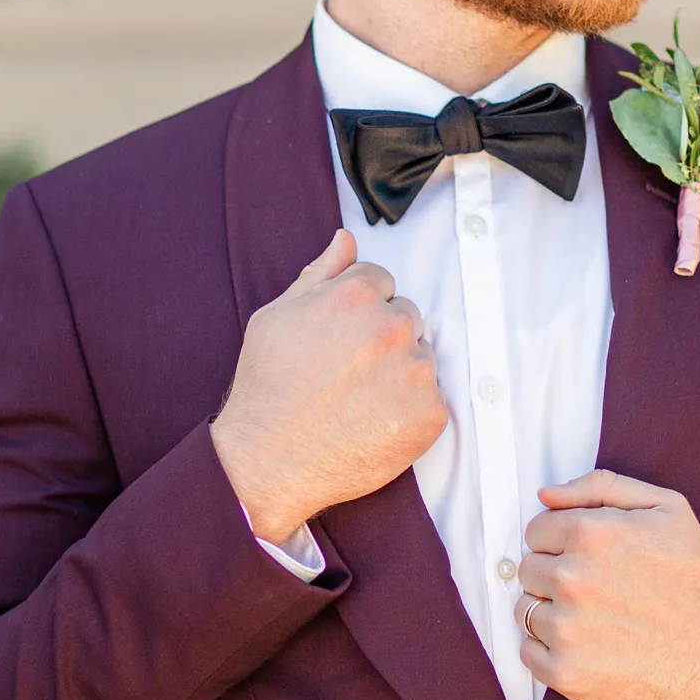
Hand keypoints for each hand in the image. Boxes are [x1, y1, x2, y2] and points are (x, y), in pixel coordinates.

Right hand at [211, 229, 447, 542]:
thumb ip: (320, 273)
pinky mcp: (431, 414)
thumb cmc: (266, 387)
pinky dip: (410, 412)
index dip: (357, 311)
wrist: (267, 461)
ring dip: (400, 373)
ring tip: (357, 401)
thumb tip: (347, 238)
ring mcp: (416, 371)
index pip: (381, 282)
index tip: (337, 342)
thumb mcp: (278, 316)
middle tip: (345, 374)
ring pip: (423, 357)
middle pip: (407, 316)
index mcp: (356, 295)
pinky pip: (433, 400)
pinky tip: (373, 423)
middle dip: (383, 338)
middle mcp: (393, 326)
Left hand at [516, 471, 699, 699]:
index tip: (589, 559)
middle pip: (528, 570)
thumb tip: (546, 495)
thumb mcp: (666, 508)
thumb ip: (601, 487)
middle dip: (555, 576)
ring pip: (526, 610)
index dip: (562, 542)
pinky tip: (587, 646)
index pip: (536, 531)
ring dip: (552, 613)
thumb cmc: (695, 578)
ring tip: (595, 619)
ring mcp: (566, 628)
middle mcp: (571, 578)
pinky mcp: (566, 672)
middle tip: (597, 591)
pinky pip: (528, 652)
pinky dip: (549, 650)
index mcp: (590, 533)